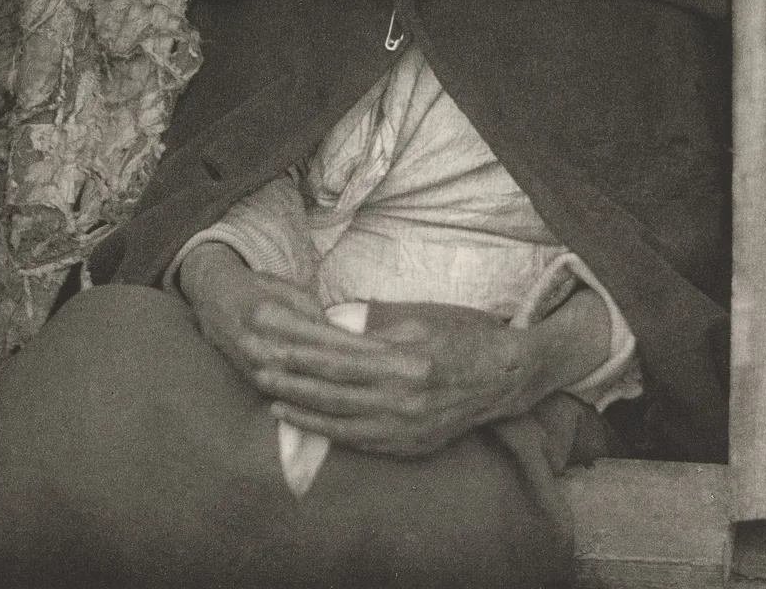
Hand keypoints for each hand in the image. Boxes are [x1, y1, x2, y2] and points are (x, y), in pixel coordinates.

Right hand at [177, 244, 409, 395]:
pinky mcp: (250, 381)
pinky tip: (332, 416)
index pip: (320, 338)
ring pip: (299, 389)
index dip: (354, 350)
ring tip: (364, 409)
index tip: (385, 360)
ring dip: (331, 400)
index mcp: (270, 315)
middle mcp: (259, 344)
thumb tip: (347, 341)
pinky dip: (308, 407)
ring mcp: (253, 366)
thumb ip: (316, 316)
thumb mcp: (290, 290)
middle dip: (348, 380)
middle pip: (311, 368)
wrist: (214, 298)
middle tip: (384, 390)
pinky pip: (284, 398)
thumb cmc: (259, 288)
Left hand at [266, 293, 611, 457]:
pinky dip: (332, 434)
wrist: (506, 377)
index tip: (273, 344)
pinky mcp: (410, 445)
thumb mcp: (420, 321)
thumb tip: (332, 323)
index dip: (302, 352)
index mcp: (403, 362)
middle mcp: (402, 399)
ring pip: (342, 422)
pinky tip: (309, 425)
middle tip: (259, 372)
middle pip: (333, 391)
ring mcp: (406, 427)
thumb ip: (375, 327)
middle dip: (292, 383)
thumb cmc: (462, 338)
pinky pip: (362, 442)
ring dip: (304, 412)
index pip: (338, 357)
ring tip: (272, 402)